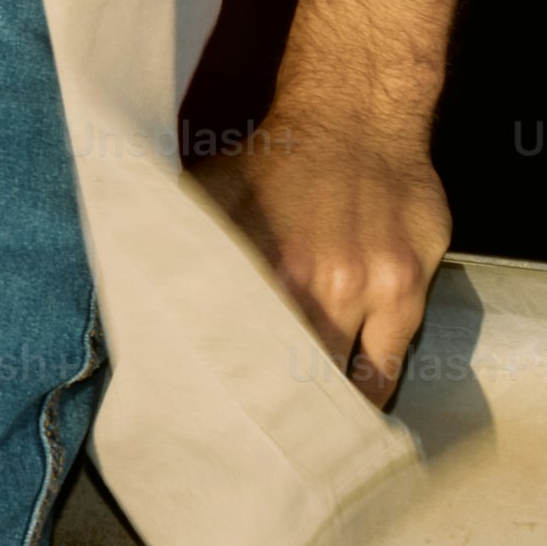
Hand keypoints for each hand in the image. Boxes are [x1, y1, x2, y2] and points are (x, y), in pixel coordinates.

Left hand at [197, 105, 448, 404]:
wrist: (356, 111)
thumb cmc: (279, 155)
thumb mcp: (215, 192)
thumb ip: (183, 242)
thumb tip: (135, 282)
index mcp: (270, 271)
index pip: (253, 362)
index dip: (242, 398)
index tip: (230, 419)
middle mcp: (324, 285)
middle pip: (302, 378)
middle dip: (284, 409)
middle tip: (266, 434)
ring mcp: (374, 287)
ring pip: (350, 379)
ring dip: (330, 403)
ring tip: (311, 430)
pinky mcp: (411, 284)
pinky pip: (390, 360)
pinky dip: (373, 386)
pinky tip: (358, 402)